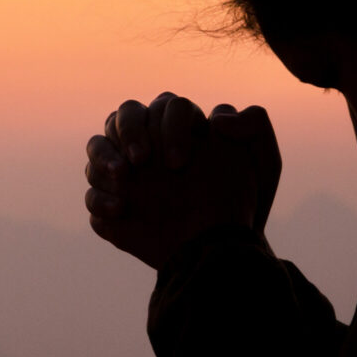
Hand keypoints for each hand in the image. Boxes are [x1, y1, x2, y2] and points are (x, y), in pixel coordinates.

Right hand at [85, 93, 281, 269]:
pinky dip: (100, 199)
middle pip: (121, 116)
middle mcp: (147, 145)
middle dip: (128, 132)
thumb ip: (254, 125)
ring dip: (103, 158)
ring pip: (97, 149)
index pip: (164, 107)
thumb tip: (219, 118)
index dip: (168, 128)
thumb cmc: (242, 204)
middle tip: (142, 160)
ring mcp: (125, 176)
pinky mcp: (112, 208)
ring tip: (124, 177)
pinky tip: (121, 210)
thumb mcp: (263, 162)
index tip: (180, 161)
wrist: (221, 249)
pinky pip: (92, 196)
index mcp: (179, 127)